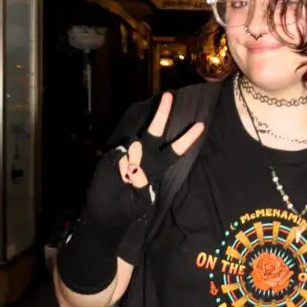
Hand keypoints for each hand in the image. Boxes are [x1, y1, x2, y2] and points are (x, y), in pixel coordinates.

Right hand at [92, 90, 204, 228]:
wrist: (104, 211)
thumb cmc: (127, 206)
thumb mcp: (139, 199)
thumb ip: (140, 182)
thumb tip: (133, 165)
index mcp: (158, 166)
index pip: (175, 150)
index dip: (187, 139)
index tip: (201, 125)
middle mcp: (145, 156)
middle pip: (155, 131)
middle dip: (162, 114)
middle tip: (169, 96)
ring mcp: (128, 153)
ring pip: (135, 145)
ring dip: (134, 159)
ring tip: (128, 178)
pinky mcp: (113, 155)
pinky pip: (119, 155)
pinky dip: (120, 166)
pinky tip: (119, 175)